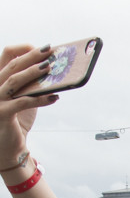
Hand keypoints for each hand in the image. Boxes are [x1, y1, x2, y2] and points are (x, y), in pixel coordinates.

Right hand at [0, 46, 58, 165]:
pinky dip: (40, 99)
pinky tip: (55, 97)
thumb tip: (52, 70)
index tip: (41, 48)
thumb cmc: (17, 121)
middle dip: (32, 56)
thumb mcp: (23, 97)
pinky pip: (23, 102)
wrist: (8, 149)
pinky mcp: (2, 114)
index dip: (23, 49)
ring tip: (50, 68)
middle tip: (49, 52)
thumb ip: (31, 84)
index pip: (7, 55)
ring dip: (33, 73)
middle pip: (12, 65)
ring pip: (14, 81)